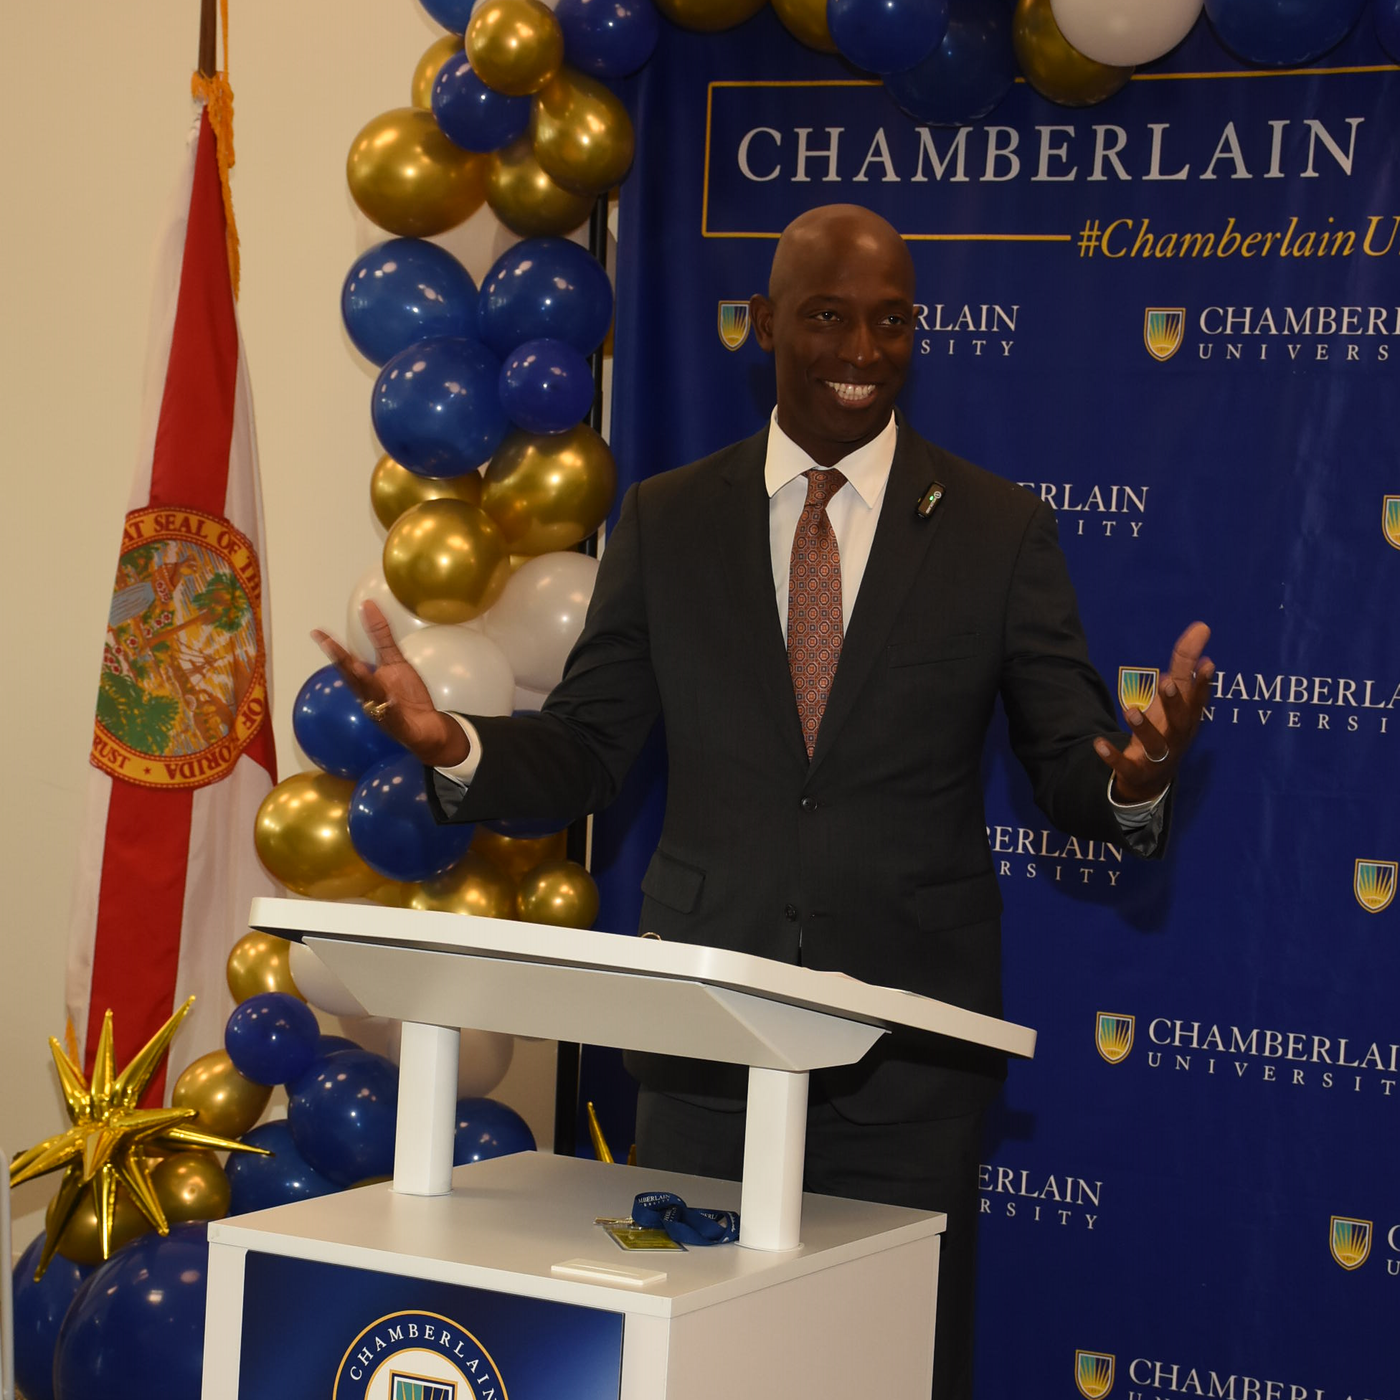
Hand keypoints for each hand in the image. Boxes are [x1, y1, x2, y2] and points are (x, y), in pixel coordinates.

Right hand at [310, 602, 469, 767]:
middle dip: (343, 662)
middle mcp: (369, 696)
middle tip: (330, 645)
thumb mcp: (395, 661)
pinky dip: (391, 710)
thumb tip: (368, 605)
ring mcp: (382, 712)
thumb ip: (381, 636)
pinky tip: (391, 701)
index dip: (333, 648)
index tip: (317, 632)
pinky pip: (393, 717)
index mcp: (366, 681)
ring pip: (371, 696)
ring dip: (365, 682)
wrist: (426, 725)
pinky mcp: (399, 725)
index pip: (346, 662)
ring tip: (358, 666)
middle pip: (354, 678)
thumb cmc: (406, 695)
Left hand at [1094, 621, 1213, 803]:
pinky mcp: (1136, 770)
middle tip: (1166, 683)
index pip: (1199, 699)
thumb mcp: (1174, 695)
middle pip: (1180, 721)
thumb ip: (1184, 663)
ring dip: (1143, 727)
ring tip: (1130, 708)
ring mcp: (1158, 756)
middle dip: (1175, 702)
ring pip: (1155, 744)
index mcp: (1187, 717)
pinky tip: (1098, 743)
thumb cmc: (1167, 726)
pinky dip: (1112, 756)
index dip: (1204, 683)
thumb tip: (1202, 626)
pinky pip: (1125, 765)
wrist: (1153, 777)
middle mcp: (1177, 736)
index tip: (1208, 663)